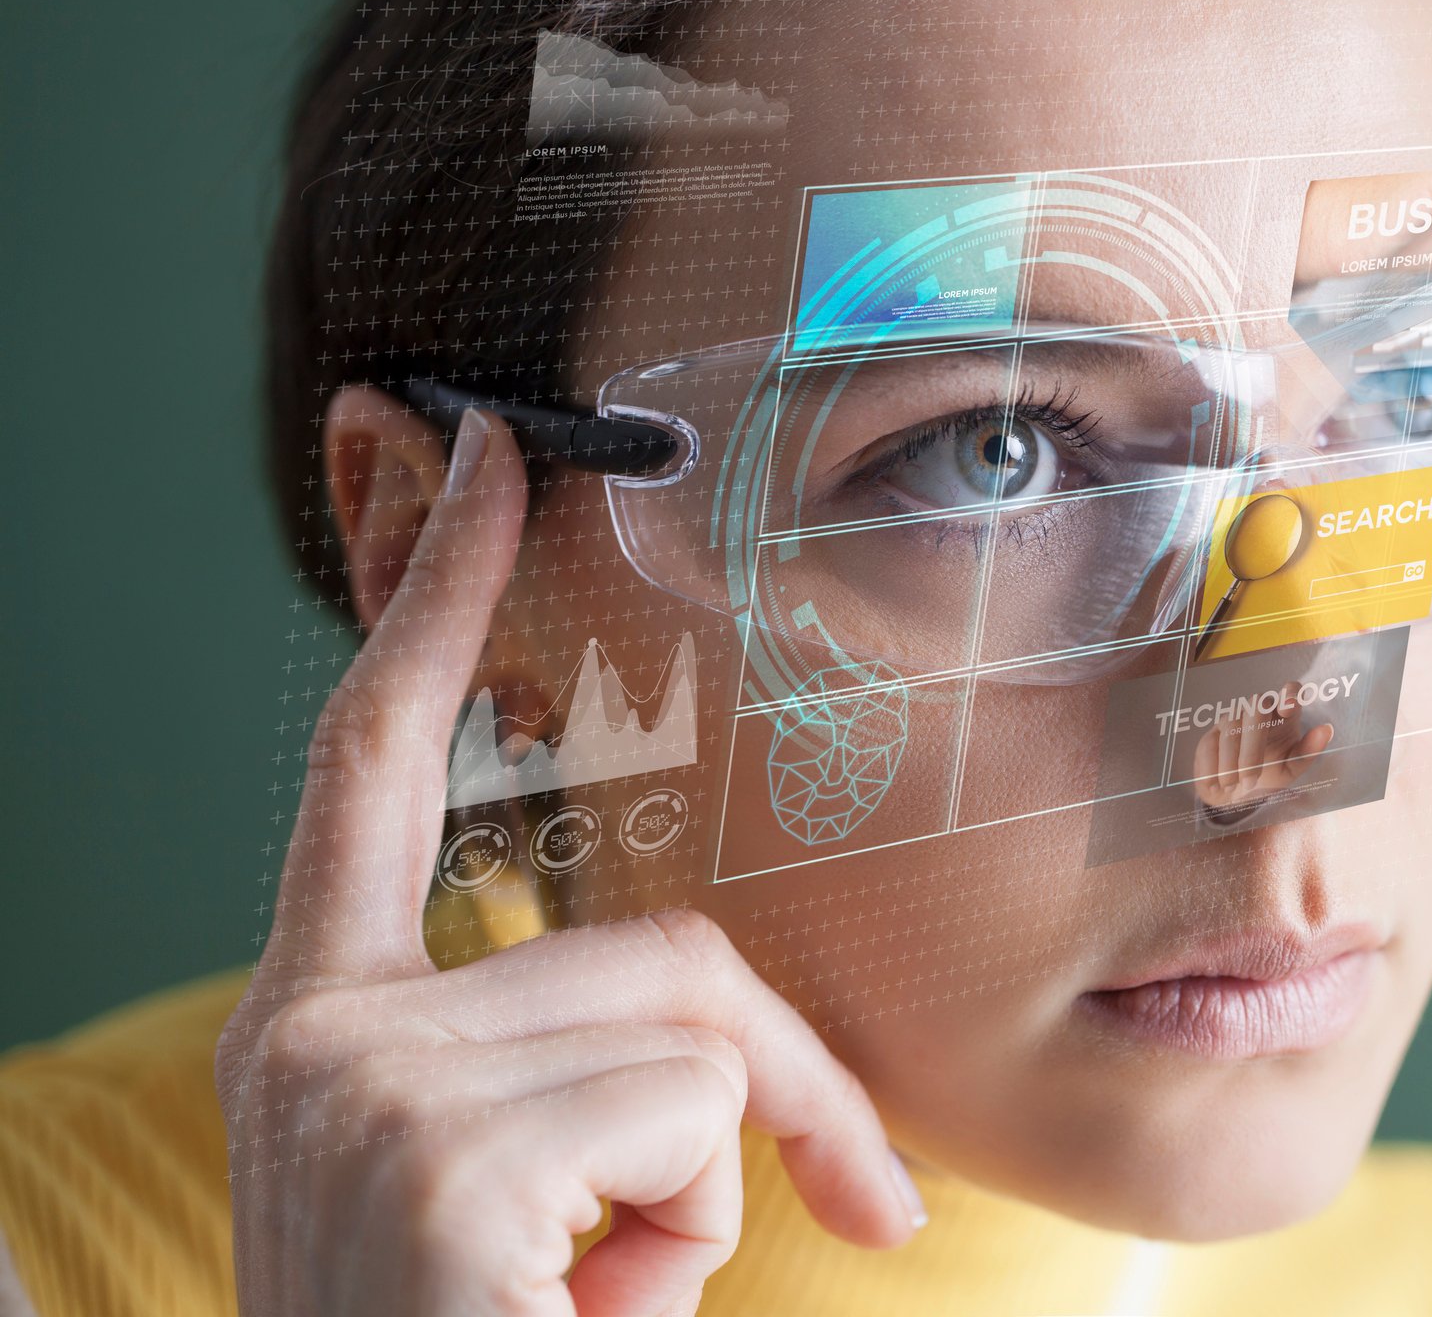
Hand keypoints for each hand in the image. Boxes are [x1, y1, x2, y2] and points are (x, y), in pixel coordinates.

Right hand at [215, 411, 922, 1316]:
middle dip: (787, 1083)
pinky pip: (689, 1106)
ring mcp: (357, 1088)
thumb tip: (729, 1068)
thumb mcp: (545, 1208)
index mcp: (330, 1032)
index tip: (483, 463)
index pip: (375, 772)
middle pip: (659, 944)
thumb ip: (593, 1085)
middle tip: (852, 1209)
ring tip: (617, 1306)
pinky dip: (705, 1224)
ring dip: (726, 1181)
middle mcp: (314, 1037)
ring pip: (693, 1027)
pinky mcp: (432, 1153)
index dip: (433, 607)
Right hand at [1191, 680, 1333, 815]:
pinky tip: (1219, 784)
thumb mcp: (1292, 768)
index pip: (1291, 690)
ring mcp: (1232, 718)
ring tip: (1238, 787)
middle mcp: (1258, 710)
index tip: (1289, 709)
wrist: (1236, 794)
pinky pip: (1209, 743)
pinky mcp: (1210, 733)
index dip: (1290, 693)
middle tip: (1252, 780)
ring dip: (1232, 761)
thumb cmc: (1269, 775)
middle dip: (1252, 745)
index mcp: (1284, 714)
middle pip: (1256, 706)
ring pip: (1230, 725)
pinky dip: (1213, 766)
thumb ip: (1309, 751)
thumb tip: (1327, 729)